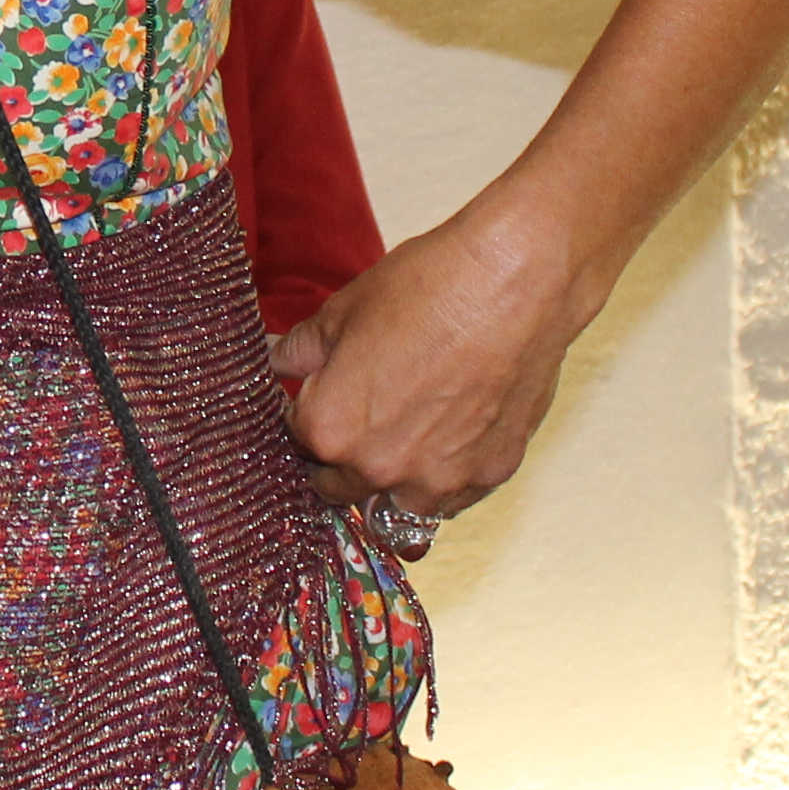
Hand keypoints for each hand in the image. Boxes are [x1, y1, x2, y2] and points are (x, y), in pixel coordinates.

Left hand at [271, 207, 598, 519]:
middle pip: (339, 488)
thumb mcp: (342, 312)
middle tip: (356, 421)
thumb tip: (275, 361)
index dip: (303, 418)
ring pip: (396, 508)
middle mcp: (381, 468)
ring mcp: (440, 479)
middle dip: (337, 460)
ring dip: (390, 484)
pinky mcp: (491, 473)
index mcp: (330, 430)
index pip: (296, 442)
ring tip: (401, 441)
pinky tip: (446, 442)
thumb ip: (300, 351)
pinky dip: (442, 481)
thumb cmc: (425, 289)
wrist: (513, 281)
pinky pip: (452, 499)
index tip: (317, 401)